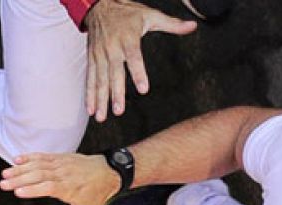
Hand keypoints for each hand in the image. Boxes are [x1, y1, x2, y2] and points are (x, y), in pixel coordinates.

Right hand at [0, 153, 121, 204]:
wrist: (109, 172)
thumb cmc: (96, 195)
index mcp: (70, 189)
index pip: (49, 187)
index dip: (33, 189)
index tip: (18, 192)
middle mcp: (64, 174)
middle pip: (39, 175)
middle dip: (20, 179)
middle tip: (3, 184)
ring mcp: (62, 164)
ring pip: (39, 165)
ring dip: (20, 169)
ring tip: (5, 174)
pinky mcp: (60, 157)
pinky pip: (43, 156)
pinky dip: (29, 157)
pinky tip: (16, 160)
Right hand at [84, 0, 196, 121]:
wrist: (99, 7)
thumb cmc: (127, 12)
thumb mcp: (151, 15)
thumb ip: (171, 24)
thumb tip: (192, 26)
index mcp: (128, 39)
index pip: (134, 58)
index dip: (138, 74)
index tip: (143, 89)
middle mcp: (112, 48)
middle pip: (114, 74)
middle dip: (115, 94)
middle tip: (119, 111)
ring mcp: (100, 55)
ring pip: (100, 80)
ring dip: (100, 100)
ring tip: (103, 117)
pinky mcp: (92, 59)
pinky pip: (90, 79)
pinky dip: (89, 95)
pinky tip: (91, 110)